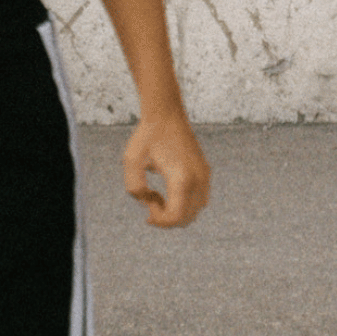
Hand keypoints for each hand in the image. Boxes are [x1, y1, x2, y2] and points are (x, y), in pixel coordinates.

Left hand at [123, 111, 209, 228]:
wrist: (166, 114)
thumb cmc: (147, 136)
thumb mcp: (131, 161)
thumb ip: (134, 187)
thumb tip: (146, 202)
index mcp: (181, 178)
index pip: (175, 217)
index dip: (160, 221)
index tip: (146, 208)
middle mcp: (198, 178)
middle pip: (187, 218)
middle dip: (167, 218)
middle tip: (150, 201)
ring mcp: (204, 175)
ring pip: (196, 210)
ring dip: (177, 211)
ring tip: (158, 196)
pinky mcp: (205, 171)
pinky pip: (200, 199)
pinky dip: (185, 202)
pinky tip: (168, 189)